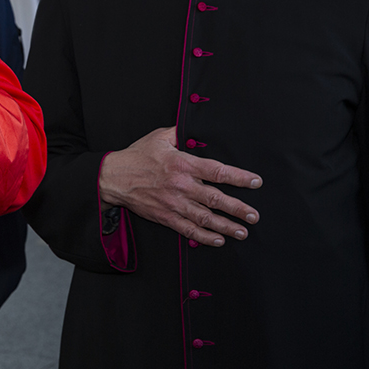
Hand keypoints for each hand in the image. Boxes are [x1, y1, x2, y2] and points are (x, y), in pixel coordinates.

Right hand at [98, 126, 262, 246]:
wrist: (113, 177)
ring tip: (243, 232)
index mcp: (182, 164)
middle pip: (215, 199)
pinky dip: (204, 236)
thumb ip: (180, 133)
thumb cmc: (137, 156)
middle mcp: (181, 185)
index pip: (216, 171)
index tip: (255, 182)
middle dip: (238, 208)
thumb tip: (197, 128)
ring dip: (226, 226)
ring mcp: (173, 203)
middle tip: (254, 215)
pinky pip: (188, 229)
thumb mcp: (159, 138)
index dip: (238, 177)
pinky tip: (218, 240)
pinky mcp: (165, 216)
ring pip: (205, 218)